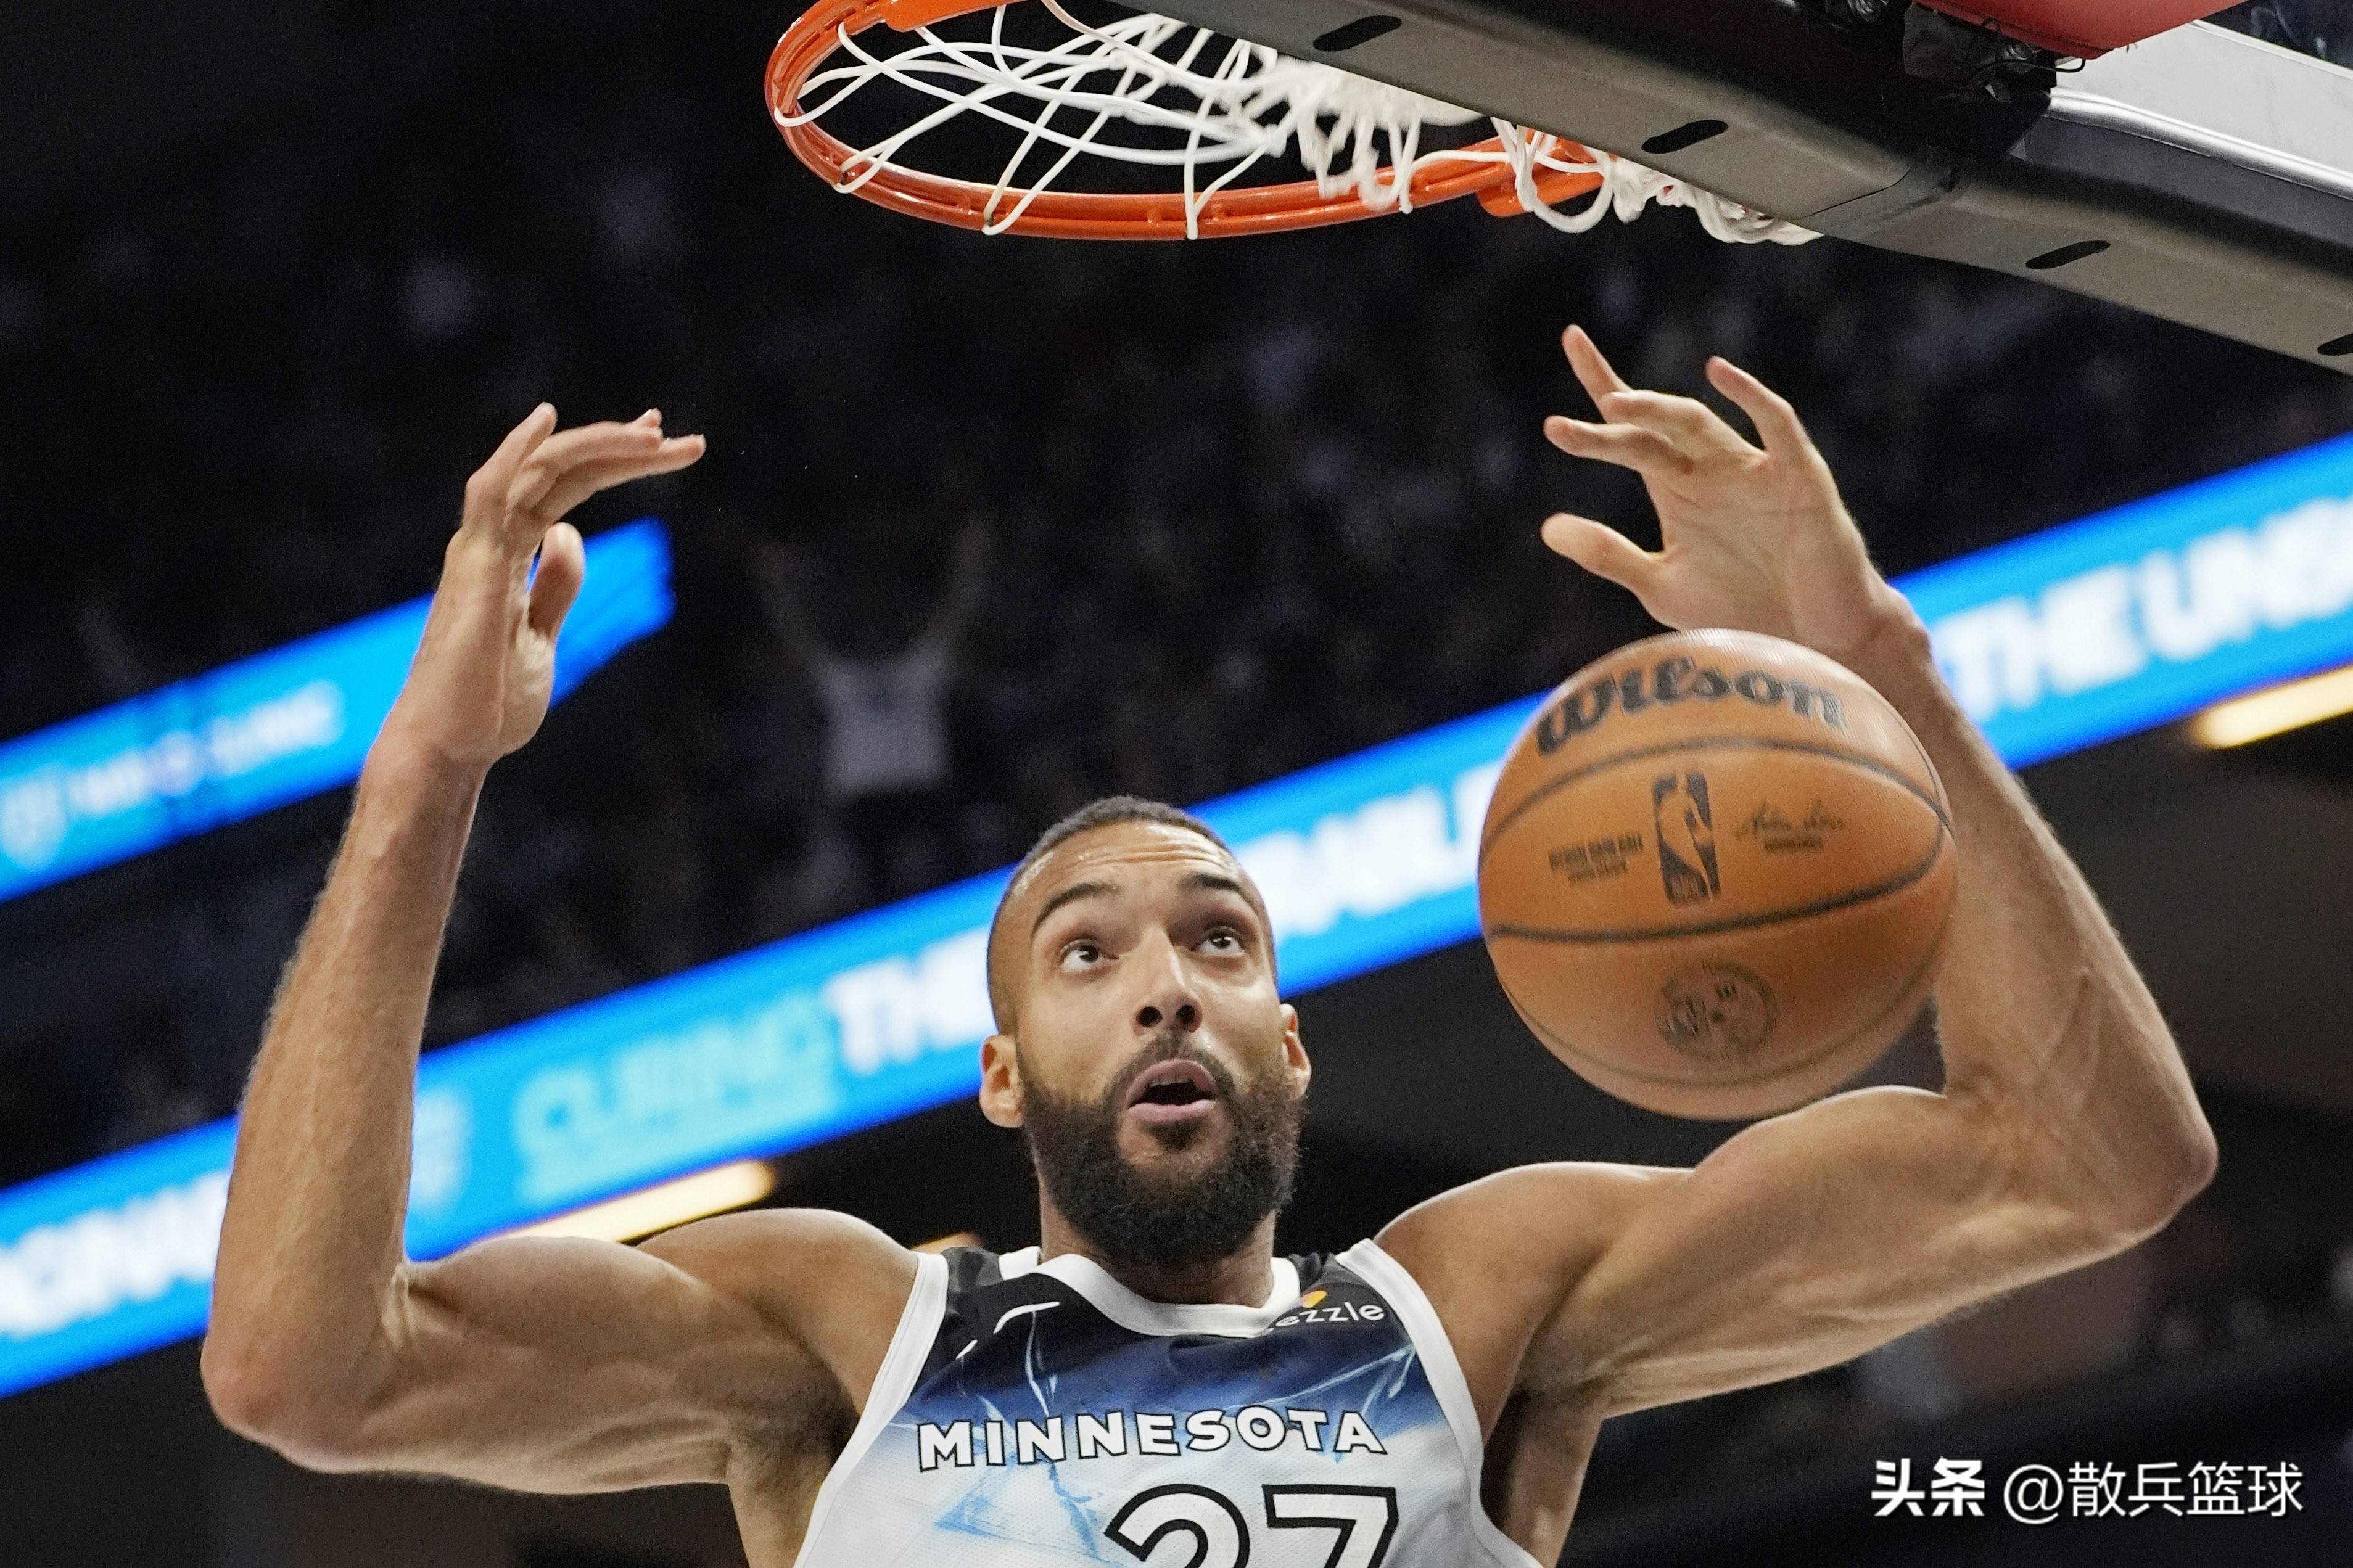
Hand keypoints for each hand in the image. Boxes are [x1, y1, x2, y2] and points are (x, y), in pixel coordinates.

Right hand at [382, 405, 704, 772]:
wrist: (450, 746)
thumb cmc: (489, 702)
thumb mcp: (544, 636)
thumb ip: (555, 585)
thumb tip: (570, 535)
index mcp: (509, 556)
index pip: (568, 490)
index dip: (612, 462)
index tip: (661, 444)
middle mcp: (492, 542)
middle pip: (562, 473)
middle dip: (621, 448)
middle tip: (678, 435)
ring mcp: (480, 551)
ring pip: (538, 471)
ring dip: (596, 446)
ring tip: (654, 433)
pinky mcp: (476, 567)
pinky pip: (494, 493)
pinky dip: (518, 453)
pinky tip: (547, 421)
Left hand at [1539, 326, 1914, 663]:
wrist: (1809, 639)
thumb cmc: (1740, 608)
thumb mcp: (1661, 586)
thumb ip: (1608, 555)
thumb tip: (1546, 527)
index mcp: (1676, 486)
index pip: (1630, 430)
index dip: (1600, 384)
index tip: (1571, 342)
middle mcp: (1710, 468)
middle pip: (1653, 429)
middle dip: (1613, 419)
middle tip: (1559, 431)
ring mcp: (1753, 469)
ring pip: (1699, 424)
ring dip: (1657, 412)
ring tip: (1614, 407)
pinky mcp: (1797, 476)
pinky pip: (1776, 426)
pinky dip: (1750, 398)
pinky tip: (1718, 374)